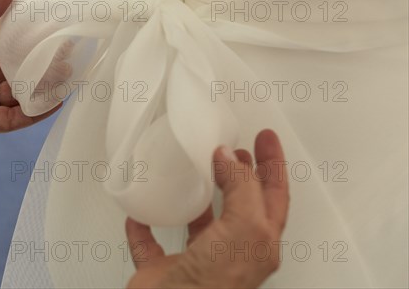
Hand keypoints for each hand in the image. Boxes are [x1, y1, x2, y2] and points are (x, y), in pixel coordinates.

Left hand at [0, 0, 58, 132]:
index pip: (10, 45)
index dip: (32, 42)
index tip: (54, 35)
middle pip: (20, 71)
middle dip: (43, 67)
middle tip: (68, 59)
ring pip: (18, 96)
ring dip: (41, 90)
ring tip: (65, 80)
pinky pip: (7, 120)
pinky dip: (29, 115)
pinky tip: (49, 105)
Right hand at [126, 129, 288, 288]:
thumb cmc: (214, 286)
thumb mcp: (244, 229)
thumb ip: (242, 189)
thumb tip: (229, 159)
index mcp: (256, 243)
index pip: (272, 195)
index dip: (273, 163)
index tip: (265, 137)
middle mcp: (229, 252)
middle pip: (240, 204)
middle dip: (240, 173)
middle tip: (234, 146)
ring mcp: (195, 263)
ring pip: (200, 224)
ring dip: (198, 196)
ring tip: (195, 168)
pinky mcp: (161, 272)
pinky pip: (150, 244)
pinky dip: (143, 227)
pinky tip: (139, 213)